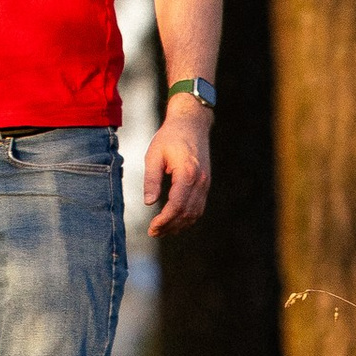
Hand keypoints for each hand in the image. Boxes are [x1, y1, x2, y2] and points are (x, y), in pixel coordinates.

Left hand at [144, 102, 212, 233]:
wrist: (191, 123)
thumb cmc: (170, 137)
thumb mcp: (154, 155)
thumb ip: (152, 179)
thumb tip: (149, 203)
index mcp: (187, 174)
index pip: (177, 206)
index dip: (165, 220)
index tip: (152, 228)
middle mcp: (200, 181)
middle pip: (187, 213)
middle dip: (170, 226)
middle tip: (154, 232)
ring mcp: (206, 183)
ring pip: (196, 213)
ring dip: (180, 225)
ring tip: (162, 230)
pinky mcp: (206, 183)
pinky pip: (199, 206)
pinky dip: (188, 217)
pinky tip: (175, 221)